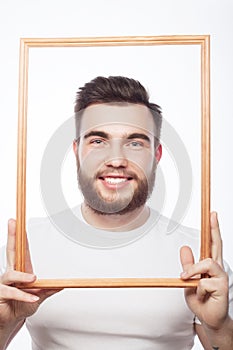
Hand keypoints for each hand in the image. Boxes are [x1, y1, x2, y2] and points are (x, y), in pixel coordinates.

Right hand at [0, 219, 59, 328]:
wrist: (10, 321)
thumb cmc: (21, 305)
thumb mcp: (39, 296)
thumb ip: (49, 289)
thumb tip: (62, 284)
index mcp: (20, 269)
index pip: (21, 249)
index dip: (20, 236)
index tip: (18, 221)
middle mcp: (10, 273)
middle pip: (11, 250)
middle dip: (11, 236)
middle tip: (12, 222)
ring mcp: (3, 283)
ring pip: (10, 274)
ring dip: (22, 277)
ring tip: (33, 280)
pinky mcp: (0, 294)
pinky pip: (11, 293)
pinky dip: (24, 295)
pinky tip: (33, 297)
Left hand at [180, 212, 228, 330]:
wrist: (208, 318)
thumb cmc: (201, 300)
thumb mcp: (188, 280)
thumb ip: (188, 265)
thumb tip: (184, 247)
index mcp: (210, 264)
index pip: (212, 243)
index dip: (213, 229)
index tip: (212, 214)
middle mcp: (218, 268)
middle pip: (217, 244)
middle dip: (215, 228)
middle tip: (214, 214)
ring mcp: (221, 276)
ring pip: (207, 262)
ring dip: (193, 271)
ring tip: (186, 279)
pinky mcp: (222, 287)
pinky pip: (203, 282)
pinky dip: (196, 289)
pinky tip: (201, 296)